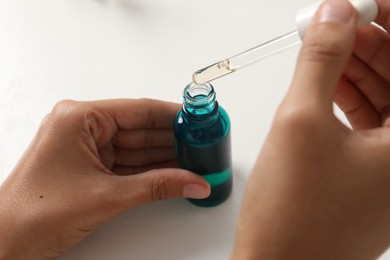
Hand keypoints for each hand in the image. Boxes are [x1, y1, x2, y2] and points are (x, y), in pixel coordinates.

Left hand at [0, 99, 209, 258]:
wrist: (8, 244)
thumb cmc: (35, 213)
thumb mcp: (107, 196)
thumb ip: (157, 187)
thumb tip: (193, 181)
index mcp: (79, 118)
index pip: (138, 110)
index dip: (172, 115)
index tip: (198, 119)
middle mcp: (82, 127)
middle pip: (140, 128)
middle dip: (172, 138)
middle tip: (202, 143)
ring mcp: (86, 147)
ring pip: (136, 147)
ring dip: (164, 155)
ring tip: (194, 159)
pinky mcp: (90, 166)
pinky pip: (128, 163)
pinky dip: (150, 169)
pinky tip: (174, 171)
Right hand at [232, 0, 389, 258]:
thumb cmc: (291, 212)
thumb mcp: (300, 120)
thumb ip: (320, 59)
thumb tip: (333, 15)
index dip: (388, 21)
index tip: (360, 4)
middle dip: (369, 40)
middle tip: (335, 20)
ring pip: (386, 98)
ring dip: (356, 66)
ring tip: (324, 44)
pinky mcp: (371, 175)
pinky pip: (370, 121)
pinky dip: (348, 95)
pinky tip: (326, 80)